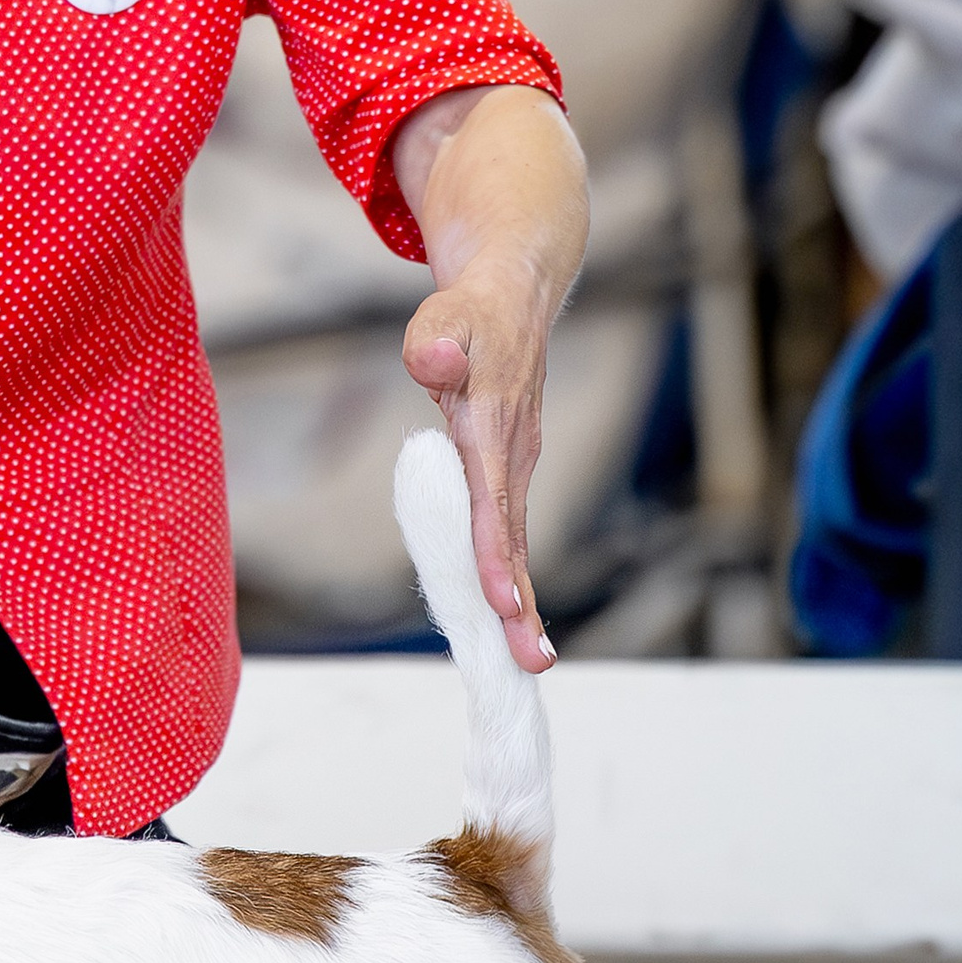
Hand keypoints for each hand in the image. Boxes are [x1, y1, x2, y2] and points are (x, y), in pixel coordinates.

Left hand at [402, 273, 553, 672]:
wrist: (513, 298)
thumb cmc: (468, 313)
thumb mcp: (443, 317)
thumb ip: (434, 343)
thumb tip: (431, 361)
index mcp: (495, 428)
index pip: (493, 503)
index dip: (496, 554)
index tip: (504, 602)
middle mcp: (514, 455)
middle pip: (516, 539)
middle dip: (523, 604)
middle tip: (531, 664)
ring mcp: (518, 466)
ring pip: (517, 542)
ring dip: (523, 602)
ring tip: (529, 660)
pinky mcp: (512, 471)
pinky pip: (510, 531)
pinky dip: (514, 575)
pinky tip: (514, 618)